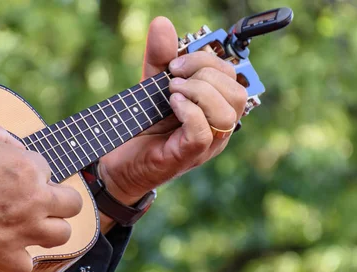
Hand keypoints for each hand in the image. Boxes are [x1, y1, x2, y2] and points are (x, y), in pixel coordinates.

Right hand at [0, 121, 82, 271]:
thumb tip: (10, 144)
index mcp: (27, 167)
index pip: (46, 167)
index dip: (32, 169)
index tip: (17, 173)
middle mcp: (33, 201)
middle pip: (72, 204)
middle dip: (60, 199)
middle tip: (41, 199)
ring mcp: (22, 230)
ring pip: (61, 235)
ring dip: (50, 230)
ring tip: (33, 225)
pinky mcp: (4, 254)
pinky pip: (25, 266)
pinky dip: (18, 260)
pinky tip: (10, 250)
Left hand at [99, 17, 247, 208]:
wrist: (119, 162)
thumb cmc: (142, 127)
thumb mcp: (152, 86)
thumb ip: (160, 58)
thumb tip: (163, 24)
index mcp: (214, 108)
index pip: (232, 77)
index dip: (206, 61)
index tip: (174, 65)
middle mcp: (217, 127)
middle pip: (236, 93)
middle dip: (205, 75)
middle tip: (172, 78)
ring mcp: (206, 145)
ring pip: (227, 112)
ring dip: (199, 92)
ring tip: (172, 92)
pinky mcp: (188, 155)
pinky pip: (204, 132)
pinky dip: (189, 111)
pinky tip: (171, 104)